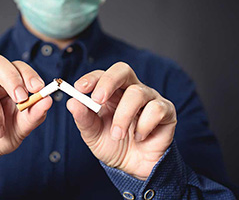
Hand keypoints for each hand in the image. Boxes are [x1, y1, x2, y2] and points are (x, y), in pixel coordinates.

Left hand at [66, 62, 176, 179]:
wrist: (134, 168)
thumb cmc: (113, 145)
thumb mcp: (93, 135)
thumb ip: (83, 118)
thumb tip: (72, 102)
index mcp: (111, 92)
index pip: (102, 75)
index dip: (92, 78)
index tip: (79, 88)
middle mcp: (131, 90)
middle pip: (122, 70)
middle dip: (108, 81)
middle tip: (98, 100)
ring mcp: (149, 98)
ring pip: (137, 93)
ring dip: (123, 116)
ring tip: (118, 135)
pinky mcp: (166, 110)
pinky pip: (156, 109)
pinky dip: (144, 125)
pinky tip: (139, 137)